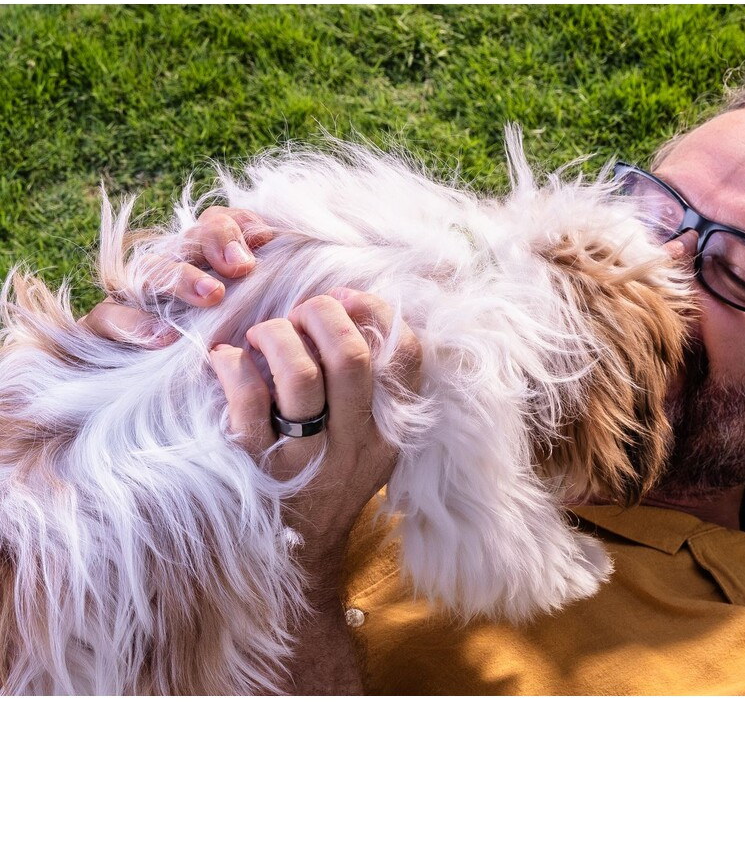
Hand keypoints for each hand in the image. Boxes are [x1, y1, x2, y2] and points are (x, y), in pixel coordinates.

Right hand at [79, 206, 272, 342]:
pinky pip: (108, 317)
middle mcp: (167, 273)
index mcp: (201, 265)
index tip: (266, 241)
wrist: (147, 400)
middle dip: (216, 241)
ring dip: (182, 278)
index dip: (240, 223)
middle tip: (243, 267)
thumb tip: (289, 280)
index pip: (218, 224)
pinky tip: (164, 337)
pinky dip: (136, 324)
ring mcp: (130, 298)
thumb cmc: (211, 361)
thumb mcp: (243, 328)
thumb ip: (262, 300)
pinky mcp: (101, 328)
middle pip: (187, 239)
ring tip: (213, 295)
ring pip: (148, 269)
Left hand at [208, 289, 422, 570]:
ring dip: (277, 336)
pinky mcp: (257, 467)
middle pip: (352, 357)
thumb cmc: (330, 481)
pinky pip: (246, 402)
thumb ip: (375, 391)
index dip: (379, 313)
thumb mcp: (371, 443)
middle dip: (322, 314)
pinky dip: (231, 367)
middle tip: (300, 311)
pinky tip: (225, 361)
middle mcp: (354, 444)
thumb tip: (353, 312)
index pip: (408, 358)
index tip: (347, 298)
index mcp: (388, 430)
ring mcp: (306, 458)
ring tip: (263, 335)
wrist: (297, 556)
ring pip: (299, 374)